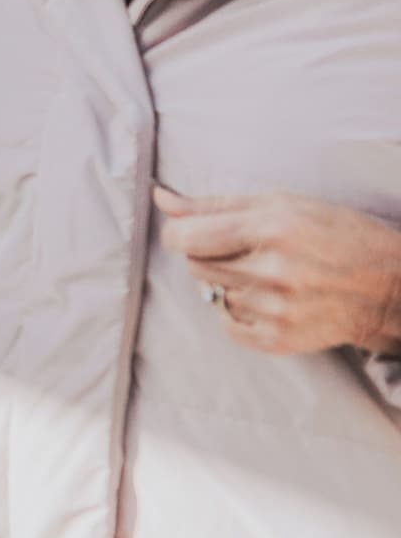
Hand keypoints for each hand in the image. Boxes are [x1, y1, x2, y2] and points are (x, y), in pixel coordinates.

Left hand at [155, 185, 400, 355]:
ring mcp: (278, 310)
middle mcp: (272, 271)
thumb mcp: (278, 203)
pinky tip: (263, 297)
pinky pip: (228, 324)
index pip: (187, 237)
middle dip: (205, 254)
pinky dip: (236, 310)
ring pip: (212, 292)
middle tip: (238, 248)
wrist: (389, 288)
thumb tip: (160, 197)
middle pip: (196, 265)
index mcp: (270, 228)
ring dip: (225, 281)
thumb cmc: (334, 233)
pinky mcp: (281, 341)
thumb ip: (213, 204)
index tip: (188, 231)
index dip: (178, 233)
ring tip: (261, 271)